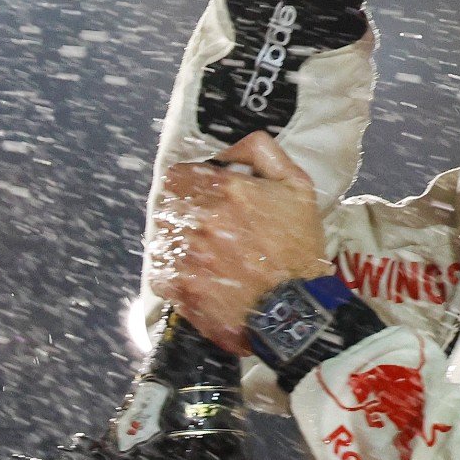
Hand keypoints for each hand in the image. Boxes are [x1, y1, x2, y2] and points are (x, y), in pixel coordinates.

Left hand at [147, 132, 328, 354]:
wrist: (299, 311)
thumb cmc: (300, 249)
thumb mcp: (298, 187)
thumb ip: (261, 152)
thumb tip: (227, 148)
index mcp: (227, 191)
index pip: (177, 175)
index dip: (186, 184)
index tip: (196, 195)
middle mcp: (203, 220)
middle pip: (166, 206)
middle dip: (181, 213)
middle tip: (202, 227)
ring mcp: (189, 256)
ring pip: (161, 238)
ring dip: (175, 242)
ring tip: (200, 255)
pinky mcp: (181, 289)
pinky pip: (158, 272)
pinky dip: (171, 272)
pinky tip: (194, 276)